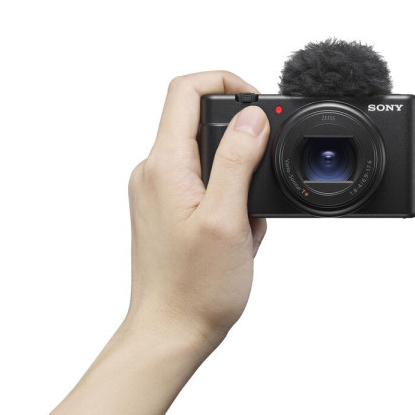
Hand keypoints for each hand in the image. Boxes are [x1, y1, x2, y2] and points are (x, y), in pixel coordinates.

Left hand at [126, 72, 269, 353]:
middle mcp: (153, 173)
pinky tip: (237, 235)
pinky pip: (204, 188)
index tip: (259, 106)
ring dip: (239, 181)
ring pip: (208, 161)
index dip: (227, 82)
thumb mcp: (228, 219)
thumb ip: (238, 161)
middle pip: (200, 124)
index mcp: (164, 166)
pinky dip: (229, 202)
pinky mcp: (167, 212)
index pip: (186, 90)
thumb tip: (253, 118)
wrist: (172, 331)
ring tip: (247, 223)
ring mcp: (158, 194)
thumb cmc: (196, 288)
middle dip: (242, 147)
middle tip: (261, 182)